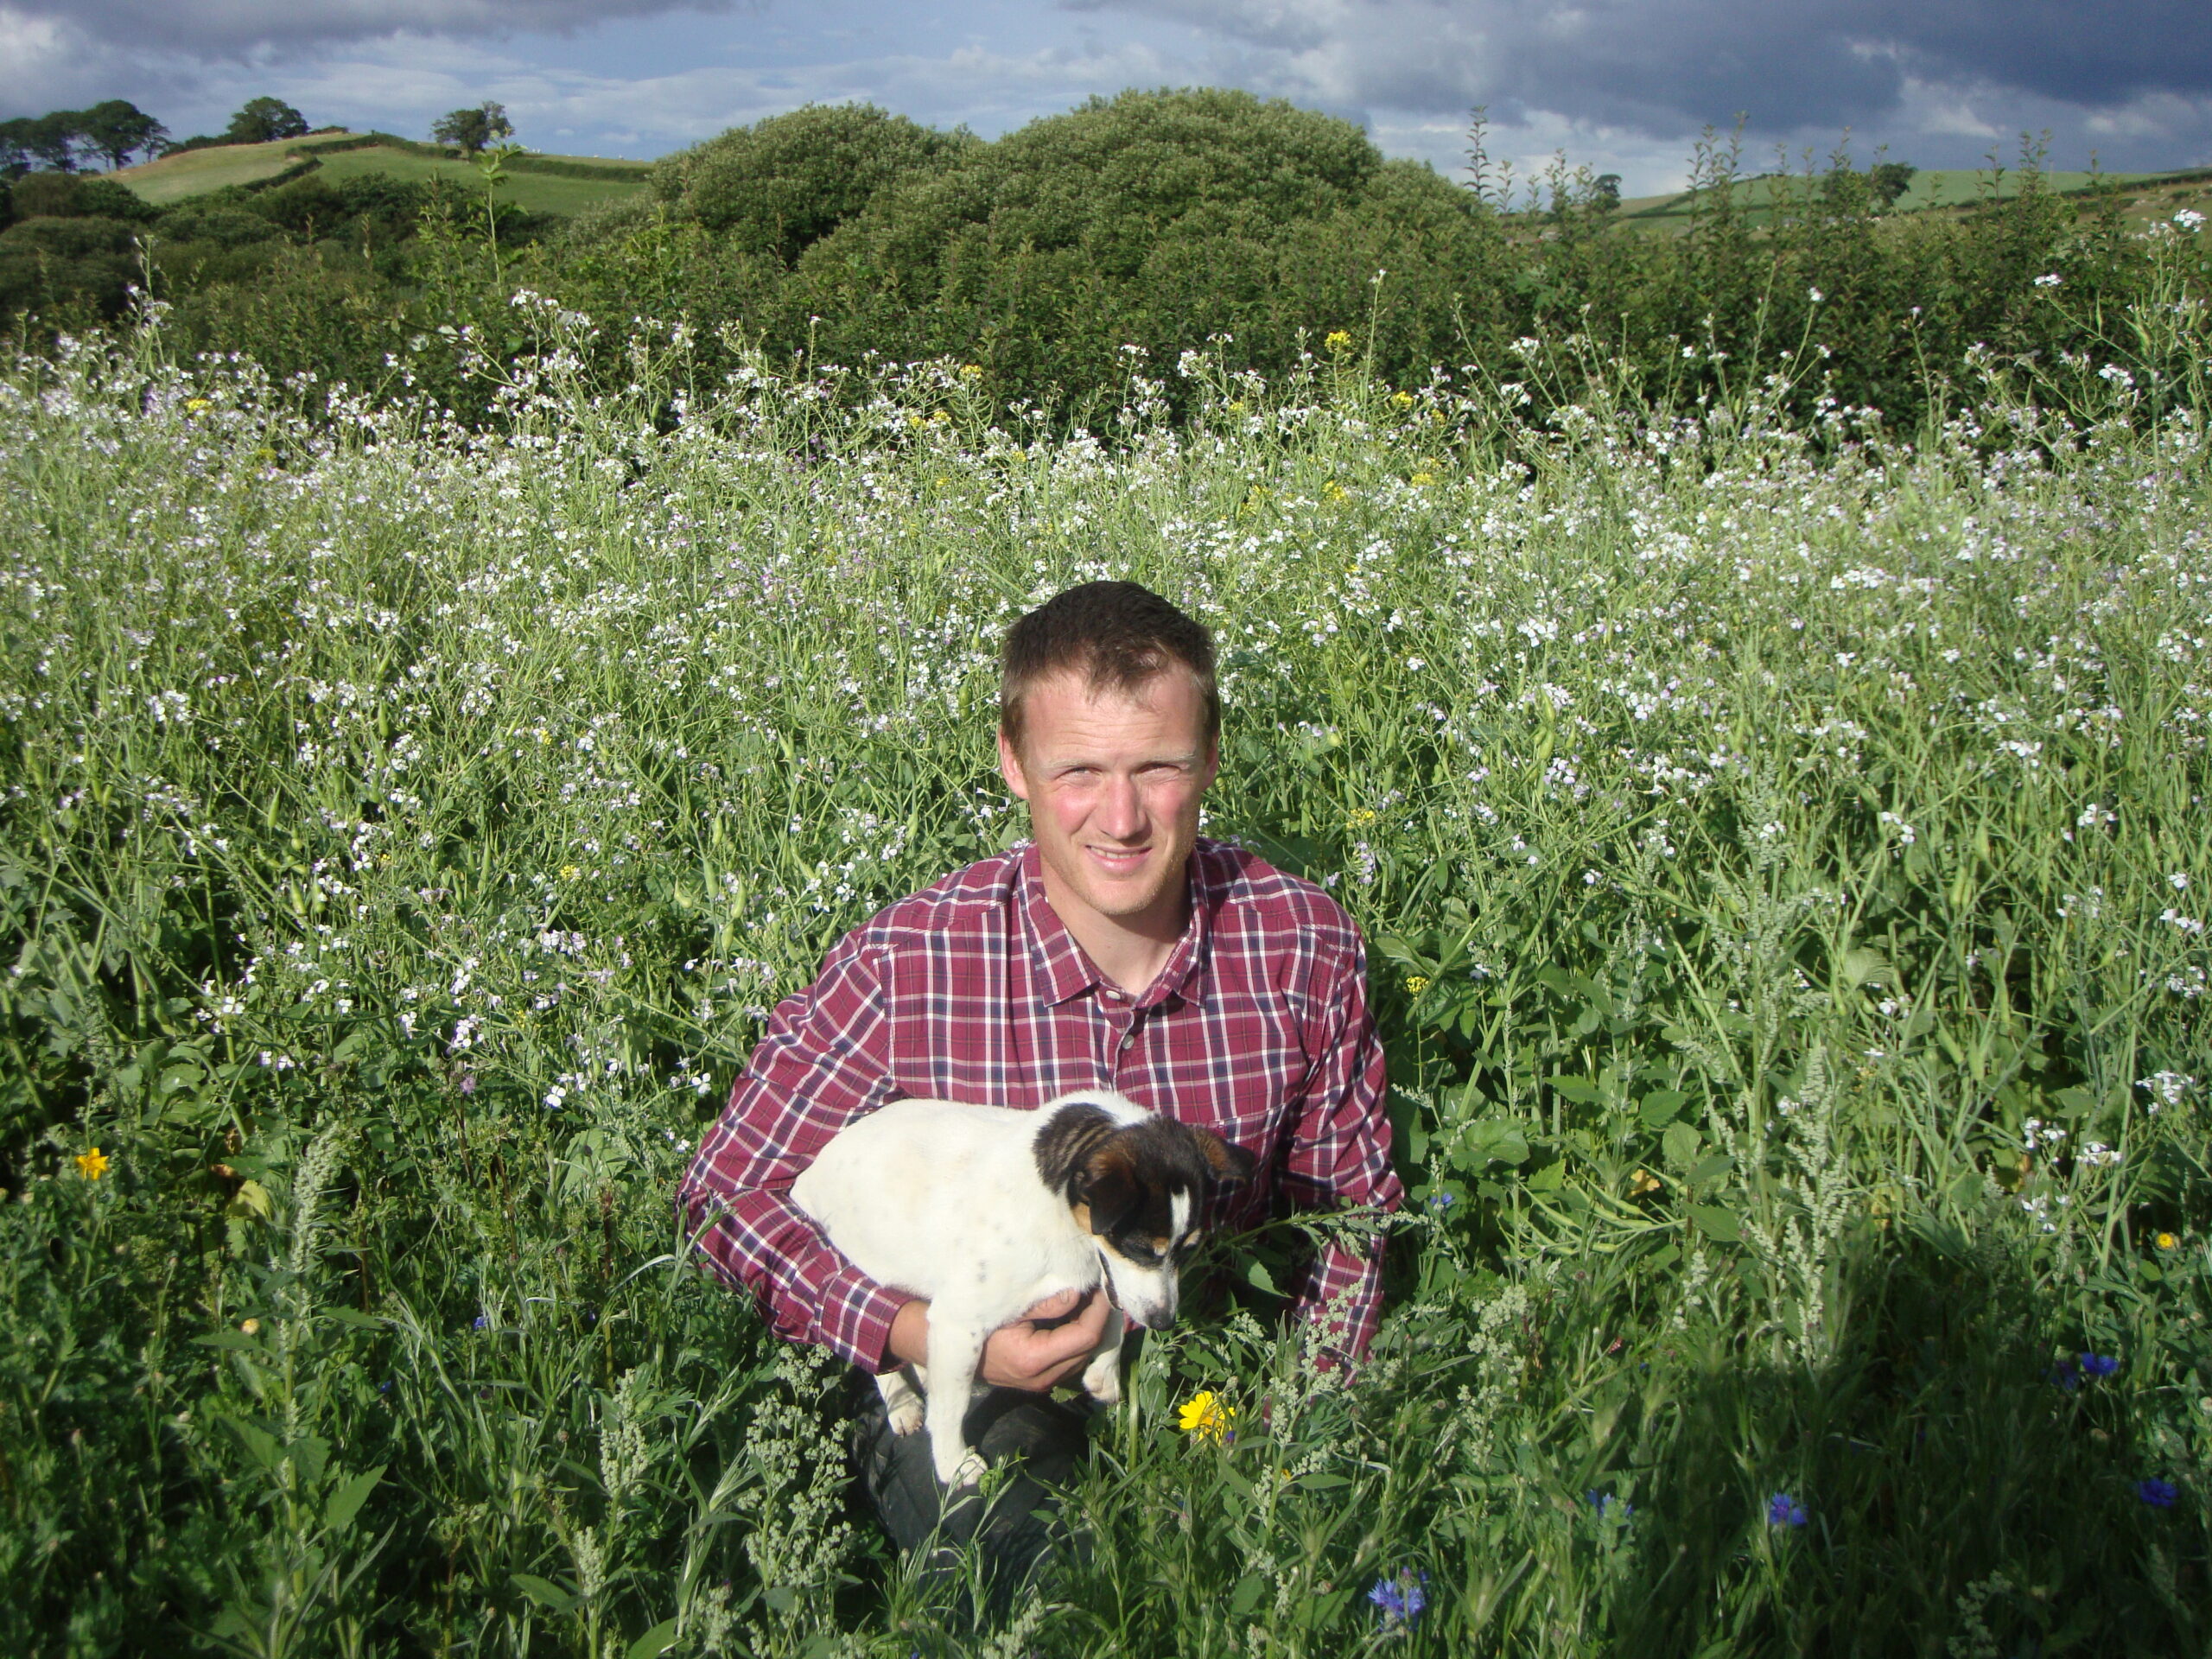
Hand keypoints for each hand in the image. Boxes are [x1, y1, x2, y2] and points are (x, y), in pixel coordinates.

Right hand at [886, 1289, 1111, 1392]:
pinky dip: (1073, 1339)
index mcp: (1034, 1359)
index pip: (1085, 1337)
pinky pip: (1066, 1360)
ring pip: (1079, 1357)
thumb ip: (1045, 1303)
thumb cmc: (973, 1321)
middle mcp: (1040, 1378)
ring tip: (1085, 1300)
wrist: (944, 1347)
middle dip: (1096, 1320)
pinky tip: (1069, 1316)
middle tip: (1097, 1290)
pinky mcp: (1035, 1379)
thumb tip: (1078, 1293)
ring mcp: (1038, 1382)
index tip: (1101, 1287)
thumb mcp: (1009, 1307)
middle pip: (1087, 1350)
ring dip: (1086, 1330)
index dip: (1099, 1311)